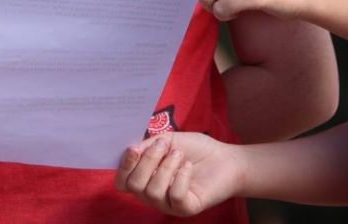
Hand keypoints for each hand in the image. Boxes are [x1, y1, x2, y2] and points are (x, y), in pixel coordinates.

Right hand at [116, 133, 239, 215]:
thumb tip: (131, 150)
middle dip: (147, 161)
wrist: (224, 158)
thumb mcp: (167, 140)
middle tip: (163, 146)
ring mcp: (169, 204)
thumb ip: (147, 145)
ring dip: (166, 167)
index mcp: (145, 178)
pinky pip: (175, 196)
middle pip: (135, 186)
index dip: (124, 166)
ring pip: (153, 192)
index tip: (134, 148)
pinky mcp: (186, 208)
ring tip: (179, 155)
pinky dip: (181, 177)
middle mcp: (153, 195)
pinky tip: (188, 166)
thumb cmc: (195, 149)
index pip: (123, 182)